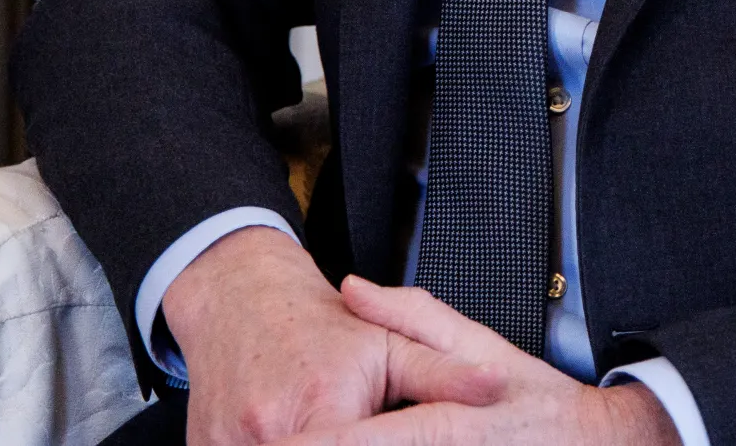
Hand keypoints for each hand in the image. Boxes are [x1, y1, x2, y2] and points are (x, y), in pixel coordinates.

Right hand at [160, 226, 473, 445]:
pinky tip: (307, 433)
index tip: (405, 442)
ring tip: (344, 426)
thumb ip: (442, 372)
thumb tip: (496, 389)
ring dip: (319, 445)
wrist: (239, 303)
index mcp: (321, 408)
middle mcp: (268, 435)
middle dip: (359, 445)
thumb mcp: (388, 341)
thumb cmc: (315, 326)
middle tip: (372, 427)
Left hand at [261, 278, 677, 445]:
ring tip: (300, 438)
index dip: (310, 439)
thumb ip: (409, 317)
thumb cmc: (537, 401)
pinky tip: (347, 445)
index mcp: (445, 425)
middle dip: (311, 445)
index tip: (275, 431)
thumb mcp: (479, 344)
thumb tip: (351, 290)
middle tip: (273, 436)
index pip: (356, 440)